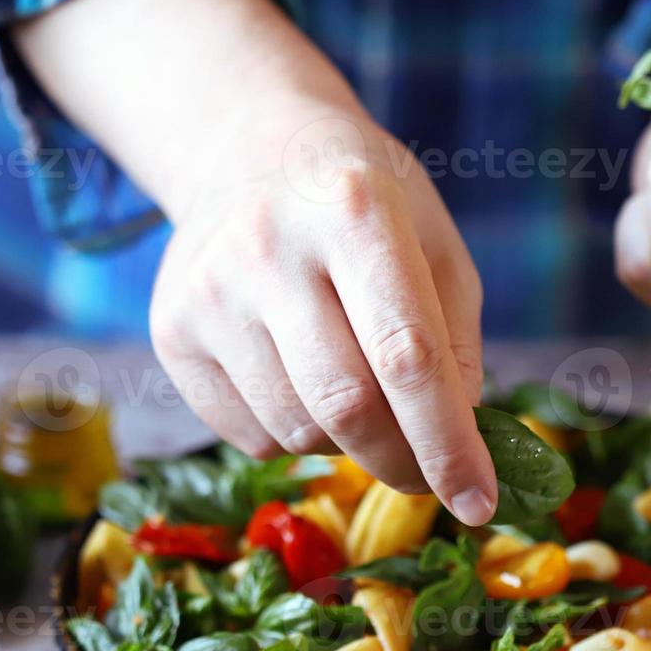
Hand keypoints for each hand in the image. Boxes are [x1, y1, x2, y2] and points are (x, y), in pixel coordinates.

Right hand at [149, 106, 497, 525]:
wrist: (247, 146)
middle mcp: (269, 248)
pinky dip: (295, 434)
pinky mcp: (171, 332)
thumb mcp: (432, 239)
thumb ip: (455, 341)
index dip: (447, 443)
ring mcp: (209, 292)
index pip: (406, 355)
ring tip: (358, 394)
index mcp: (356, 211)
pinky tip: (301, 379)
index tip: (479, 504)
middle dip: (402, 462)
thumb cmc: (362, 200)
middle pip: (346, 406)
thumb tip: (458, 445)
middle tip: (431, 477)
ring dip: (348, 444)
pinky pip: (250, 435)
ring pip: (297, 431)